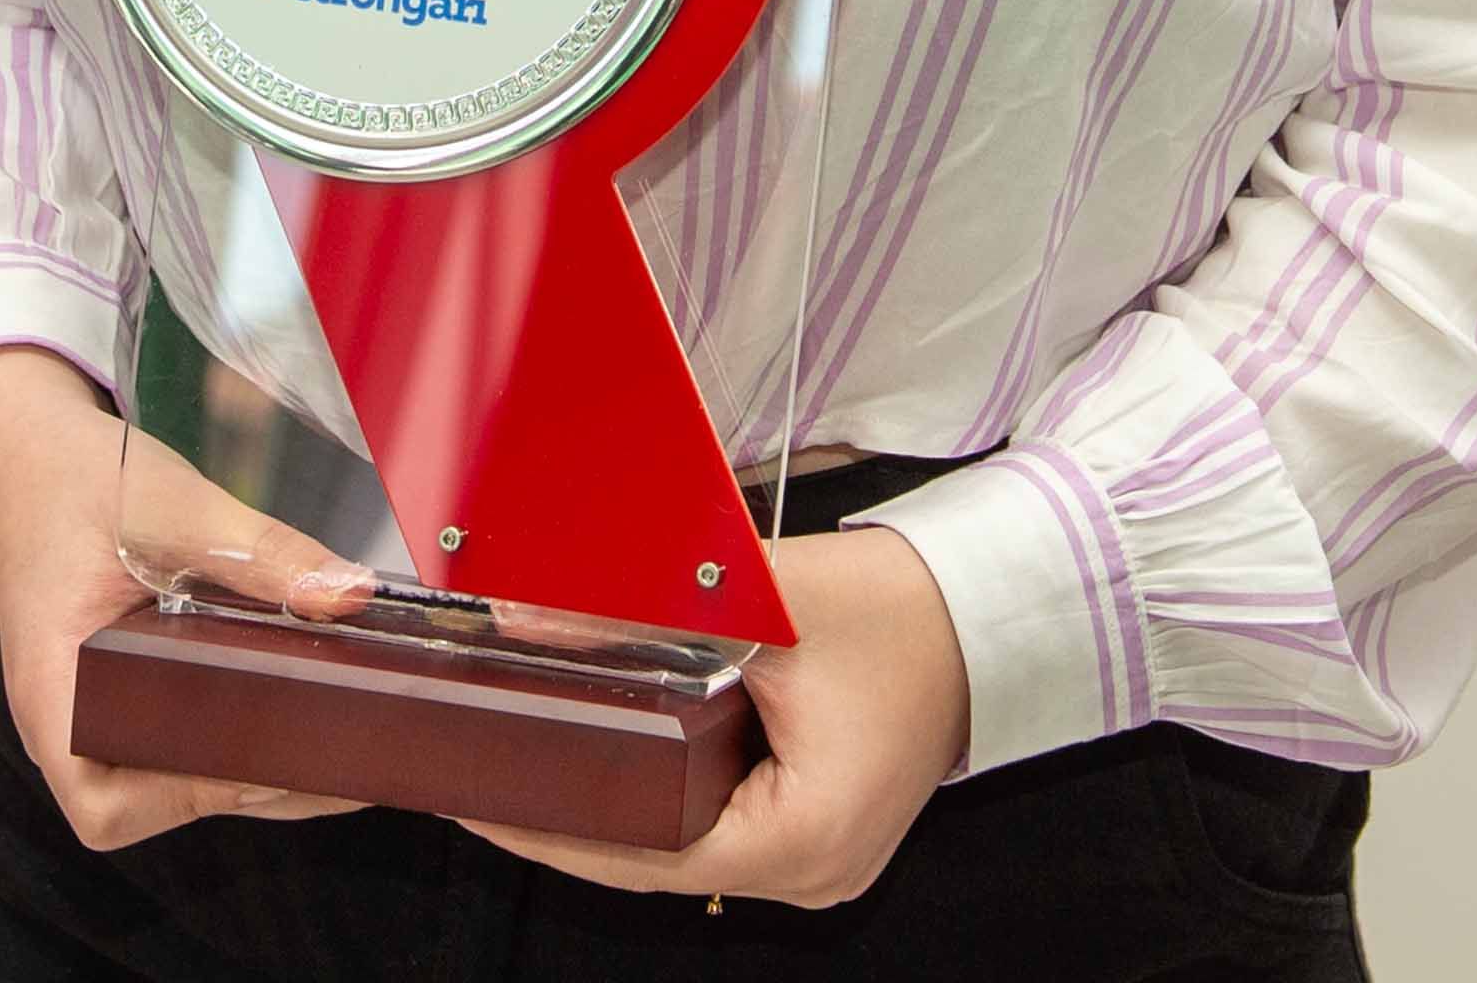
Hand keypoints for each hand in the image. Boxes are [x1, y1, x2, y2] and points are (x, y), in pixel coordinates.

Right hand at [0, 346, 377, 850]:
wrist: (30, 447)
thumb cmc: (75, 478)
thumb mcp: (173, 505)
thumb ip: (260, 551)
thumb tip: (346, 595)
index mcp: (53, 686)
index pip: (104, 804)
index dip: (184, 800)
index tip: (258, 768)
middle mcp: (65, 715)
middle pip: (146, 802)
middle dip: (241, 792)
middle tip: (334, 769)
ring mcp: (88, 707)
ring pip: (164, 777)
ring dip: (243, 774)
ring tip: (332, 756)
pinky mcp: (118, 687)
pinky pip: (169, 737)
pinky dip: (228, 738)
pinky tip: (293, 716)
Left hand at [459, 526, 971, 910]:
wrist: (993, 606)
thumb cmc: (906, 611)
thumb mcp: (767, 604)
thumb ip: (643, 612)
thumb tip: (528, 624)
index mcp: (804, 841)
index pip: (643, 858)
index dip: (554, 831)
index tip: (483, 802)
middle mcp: (814, 873)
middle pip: (658, 864)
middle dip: (574, 819)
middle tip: (492, 775)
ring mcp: (821, 860)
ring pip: (686, 849)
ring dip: (621, 808)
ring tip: (539, 763)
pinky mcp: (821, 831)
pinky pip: (721, 829)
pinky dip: (669, 797)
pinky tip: (619, 761)